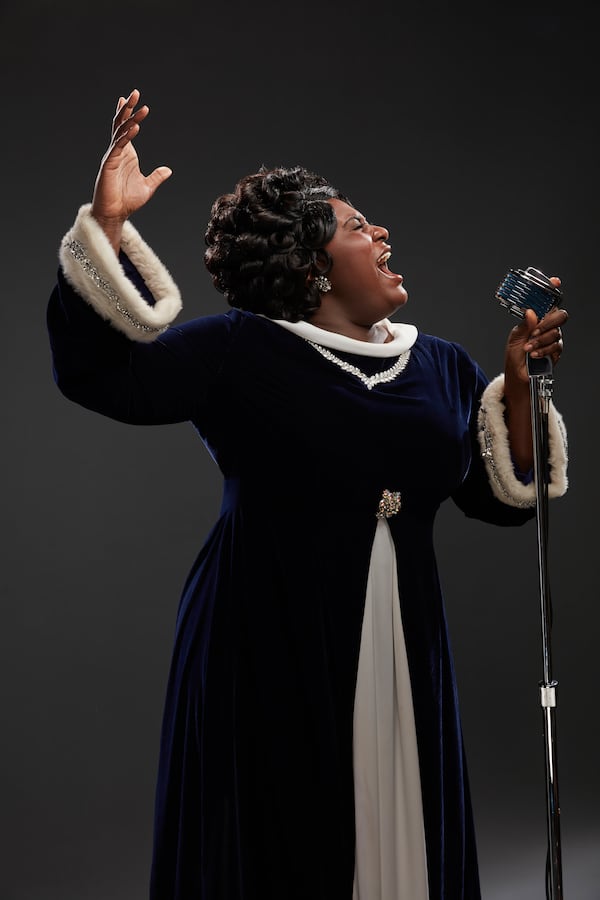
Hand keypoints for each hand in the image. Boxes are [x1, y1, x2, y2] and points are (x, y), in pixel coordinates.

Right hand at [91, 89, 171, 248]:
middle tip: (135, 92)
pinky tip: (135, 127)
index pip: (126, 129)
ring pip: (120, 132)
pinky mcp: (109, 164)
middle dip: (128, 108)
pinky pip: (118, 146)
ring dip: (129, 118)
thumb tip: (168, 170)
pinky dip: (126, 136)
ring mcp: (112, 156)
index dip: (129, 114)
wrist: (114, 214)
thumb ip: (156, 177)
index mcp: (126, 154)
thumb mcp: (147, 187)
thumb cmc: (127, 201)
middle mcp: (118, 152)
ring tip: (138, 105)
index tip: (133, 100)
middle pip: (121, 124)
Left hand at [504, 277, 567, 387]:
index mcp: (536, 319)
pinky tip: (534, 355)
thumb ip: (524, 325)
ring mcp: (553, 338)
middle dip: (547, 323)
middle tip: (534, 332)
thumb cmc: (515, 355)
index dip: (552, 290)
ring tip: (528, 348)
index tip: (555, 282)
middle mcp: (547, 326)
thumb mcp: (515, 337)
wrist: (518, 375)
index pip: (547, 302)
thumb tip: (531, 312)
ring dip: (540, 341)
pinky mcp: (557, 351)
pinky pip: (556, 346)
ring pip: (556, 332)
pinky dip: (543, 350)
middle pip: (559, 316)